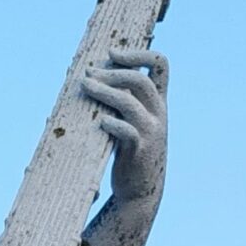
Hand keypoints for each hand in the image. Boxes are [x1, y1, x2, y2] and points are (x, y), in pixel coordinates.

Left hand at [83, 47, 168, 204]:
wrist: (139, 192)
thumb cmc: (130, 153)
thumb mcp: (133, 122)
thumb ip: (125, 100)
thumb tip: (95, 75)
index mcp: (159, 102)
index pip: (161, 65)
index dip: (138, 53)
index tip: (112, 53)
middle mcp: (159, 113)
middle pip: (140, 80)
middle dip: (113, 72)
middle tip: (89, 73)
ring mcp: (152, 132)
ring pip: (129, 102)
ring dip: (104, 91)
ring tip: (85, 86)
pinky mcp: (140, 151)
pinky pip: (126, 131)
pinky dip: (111, 123)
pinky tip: (99, 122)